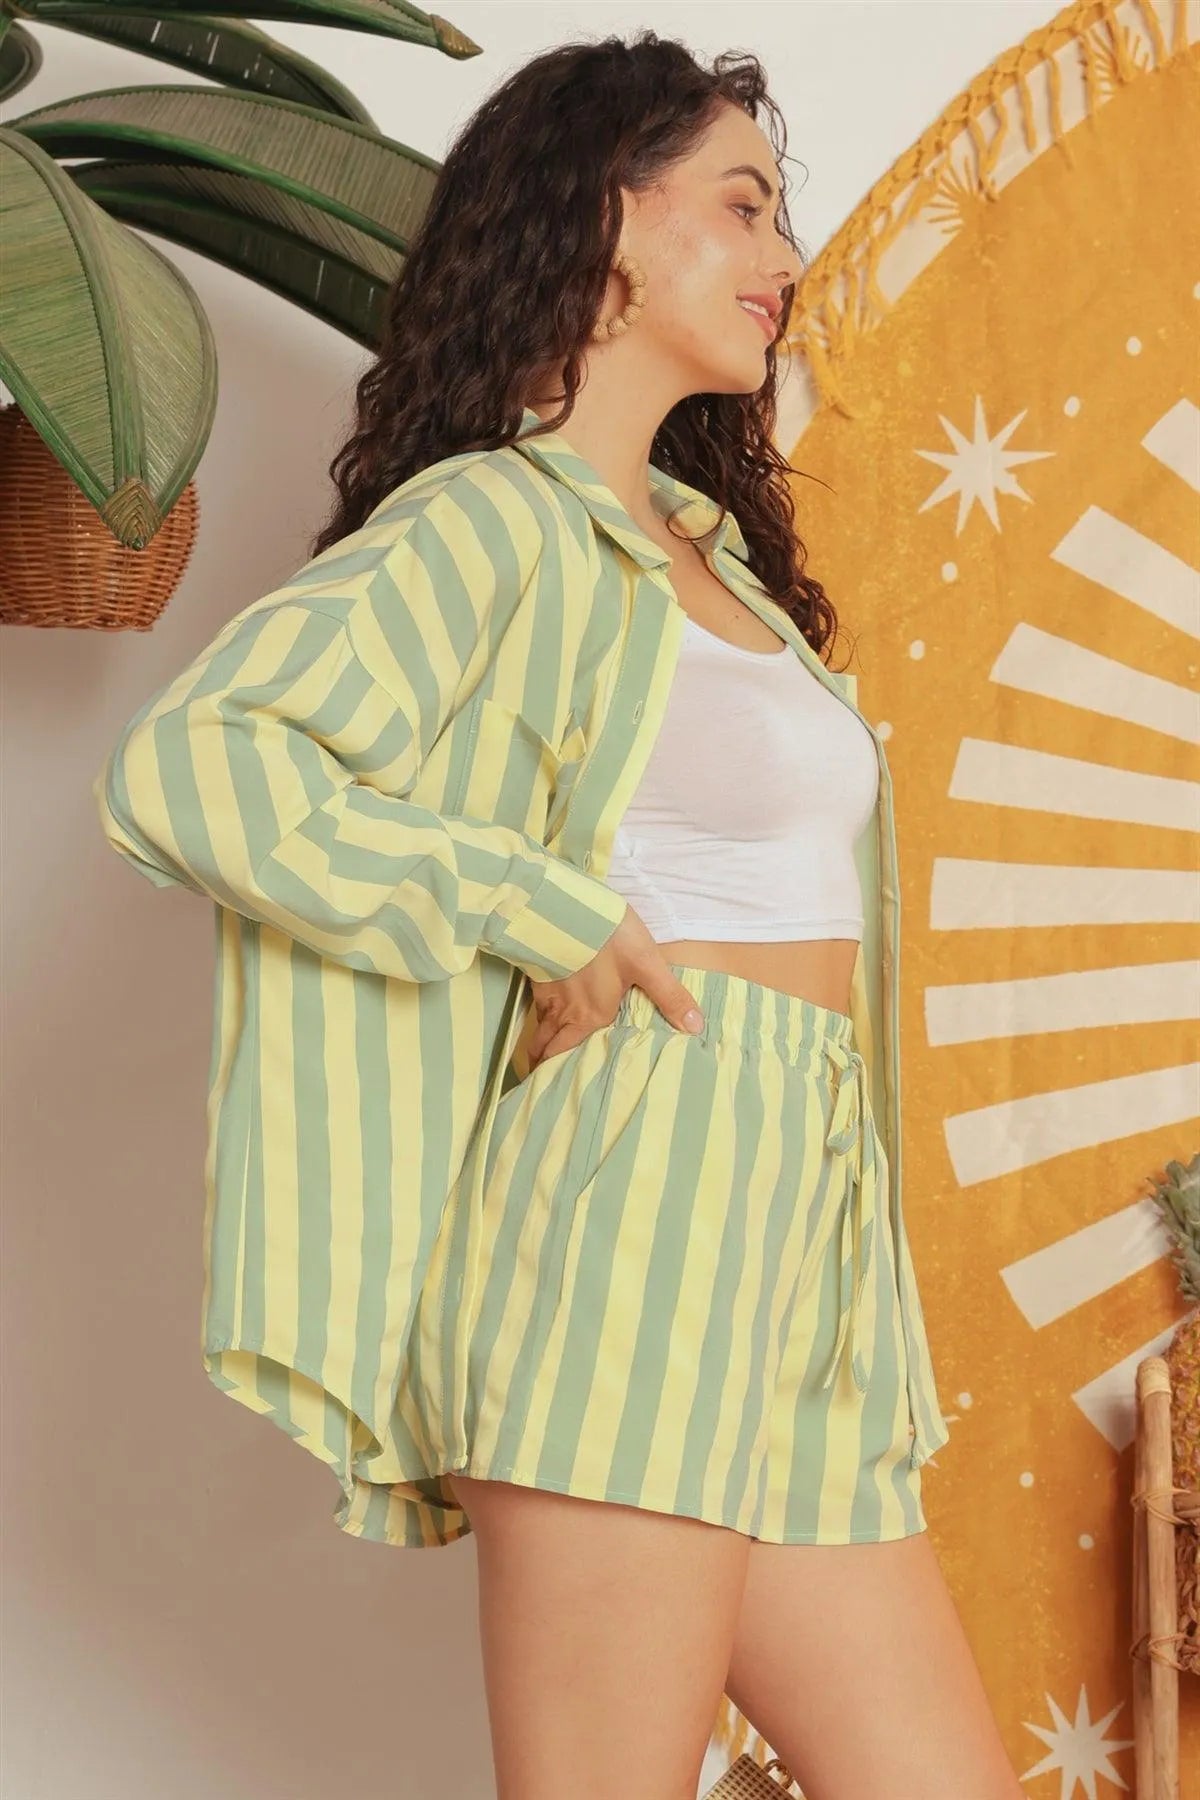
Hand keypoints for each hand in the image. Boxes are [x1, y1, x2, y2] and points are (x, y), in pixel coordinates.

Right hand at [524, 901, 704, 1068]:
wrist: (559, 904)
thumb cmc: (604, 936)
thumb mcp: (646, 963)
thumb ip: (669, 996)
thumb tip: (695, 1027)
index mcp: (591, 1017)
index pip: (569, 1057)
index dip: (561, 1075)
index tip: (560, 1089)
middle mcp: (565, 1013)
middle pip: (547, 1049)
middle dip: (545, 1065)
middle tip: (546, 1078)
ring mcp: (547, 994)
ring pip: (539, 1030)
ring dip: (540, 1045)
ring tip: (542, 1056)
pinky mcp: (537, 974)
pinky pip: (536, 1007)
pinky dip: (539, 1018)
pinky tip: (546, 1013)